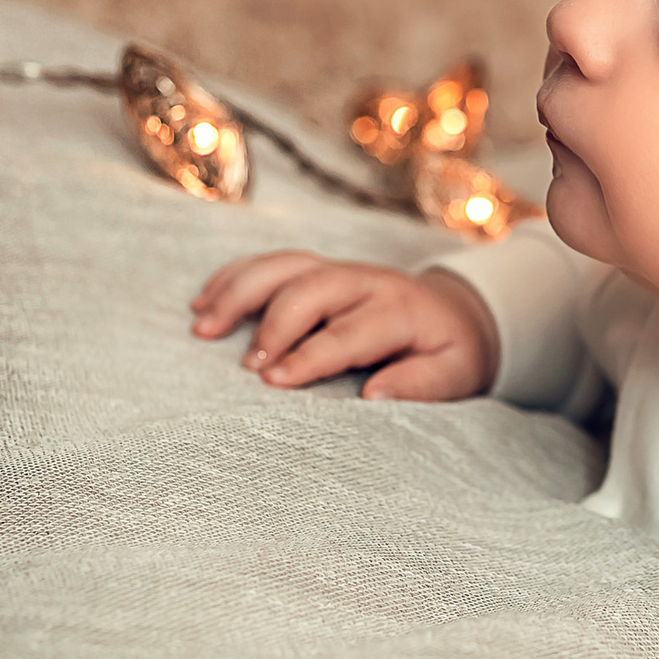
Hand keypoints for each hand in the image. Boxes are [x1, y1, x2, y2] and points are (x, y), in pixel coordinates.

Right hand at [189, 251, 499, 400]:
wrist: (456, 312)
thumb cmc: (449, 352)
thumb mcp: (455, 373)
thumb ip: (420, 384)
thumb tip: (373, 394)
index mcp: (399, 309)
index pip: (348, 332)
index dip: (309, 355)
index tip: (274, 380)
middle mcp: (365, 281)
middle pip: (311, 288)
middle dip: (274, 322)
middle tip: (247, 366)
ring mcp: (338, 271)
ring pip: (284, 267)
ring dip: (240, 291)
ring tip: (202, 326)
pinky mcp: (317, 270)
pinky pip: (271, 264)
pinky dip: (234, 277)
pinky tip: (203, 301)